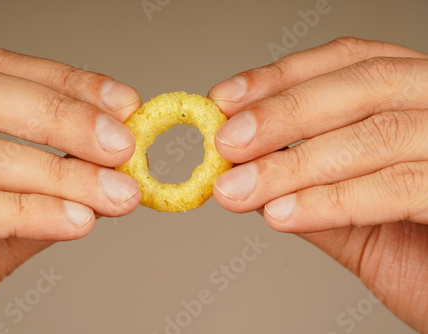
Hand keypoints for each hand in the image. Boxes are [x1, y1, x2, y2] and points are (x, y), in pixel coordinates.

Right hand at [0, 49, 140, 331]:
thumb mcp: (1, 223)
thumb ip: (48, 193)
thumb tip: (111, 172)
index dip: (66, 83)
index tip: (124, 104)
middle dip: (64, 117)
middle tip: (123, 145)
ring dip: (62, 173)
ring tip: (115, 194)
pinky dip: (27, 211)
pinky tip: (76, 221)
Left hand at [208, 37, 427, 331]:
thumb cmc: (423, 258)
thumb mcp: (357, 221)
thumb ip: (308, 190)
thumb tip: (244, 171)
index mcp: (417, 101)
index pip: (348, 63)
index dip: (281, 79)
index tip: (224, 100)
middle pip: (362, 86)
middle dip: (282, 116)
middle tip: (226, 143)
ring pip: (374, 135)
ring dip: (292, 165)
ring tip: (238, 189)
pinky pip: (398, 187)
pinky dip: (331, 201)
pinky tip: (281, 215)